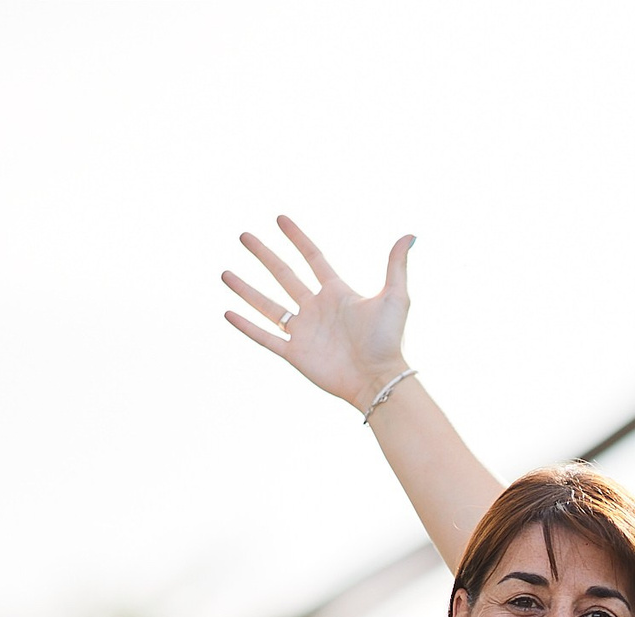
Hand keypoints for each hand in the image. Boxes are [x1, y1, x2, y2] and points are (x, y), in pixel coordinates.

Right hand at [223, 217, 414, 412]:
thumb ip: (396, 265)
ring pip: (268, 305)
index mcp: (336, 293)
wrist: (378, 379)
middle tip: (243, 236)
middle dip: (263, 255)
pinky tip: (227, 313)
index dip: (297, 238)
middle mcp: (317, 309)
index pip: (312, 258)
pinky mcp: (295, 354)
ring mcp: (304, 332)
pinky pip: (265, 337)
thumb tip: (410, 234)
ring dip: (246, 290)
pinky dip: (246, 326)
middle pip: (284, 276)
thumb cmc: (388, 340)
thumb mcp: (395, 298)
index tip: (279, 219)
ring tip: (225, 273)